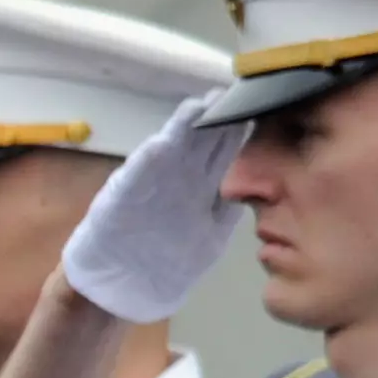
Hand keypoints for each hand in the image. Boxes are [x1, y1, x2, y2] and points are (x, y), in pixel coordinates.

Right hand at [63, 94, 250, 323]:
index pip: (223, 151)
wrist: (120, 286)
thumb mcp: (209, 236)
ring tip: (199, 106)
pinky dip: (150, 160)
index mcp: (201, 188)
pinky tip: (161, 144)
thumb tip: (256, 186)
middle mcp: (178, 179)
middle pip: (201, 142)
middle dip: (216, 118)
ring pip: (171, 150)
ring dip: (183, 128)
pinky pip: (138, 176)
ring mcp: (149, 185)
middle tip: (231, 92)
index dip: (238, 130)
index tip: (257, 106)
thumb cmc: (166, 263)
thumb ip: (226, 211)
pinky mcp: (123, 196)